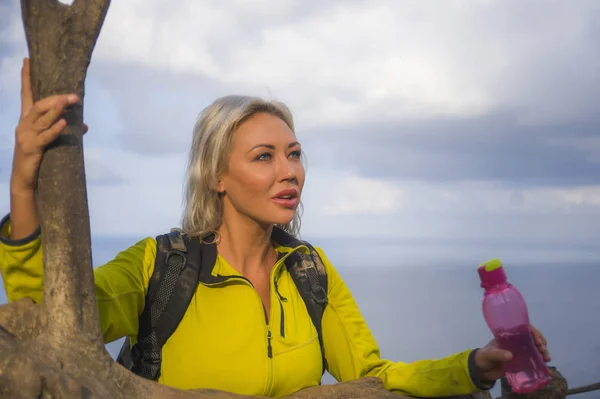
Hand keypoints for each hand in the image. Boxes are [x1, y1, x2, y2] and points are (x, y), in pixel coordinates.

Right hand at [11, 57, 88, 192]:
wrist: (25, 179)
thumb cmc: (38, 156)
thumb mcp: (50, 140)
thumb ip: (64, 131)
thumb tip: (85, 126)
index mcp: (27, 119)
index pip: (26, 94)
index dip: (26, 77)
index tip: (27, 60)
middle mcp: (24, 124)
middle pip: (38, 105)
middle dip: (55, 98)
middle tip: (74, 95)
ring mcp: (26, 136)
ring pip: (41, 118)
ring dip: (56, 110)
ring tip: (68, 101)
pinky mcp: (32, 148)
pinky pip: (45, 137)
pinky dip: (55, 130)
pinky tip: (64, 124)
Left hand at [473, 324, 550, 383]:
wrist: (482, 370)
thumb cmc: (483, 357)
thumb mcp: (488, 354)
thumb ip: (498, 354)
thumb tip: (510, 355)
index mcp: (508, 336)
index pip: (524, 328)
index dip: (533, 333)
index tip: (538, 341)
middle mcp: (516, 342)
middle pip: (532, 338)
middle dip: (541, 343)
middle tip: (542, 350)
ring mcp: (520, 352)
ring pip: (535, 349)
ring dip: (543, 353)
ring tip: (546, 359)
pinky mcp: (522, 363)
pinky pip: (534, 362)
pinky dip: (541, 365)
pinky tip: (547, 370)